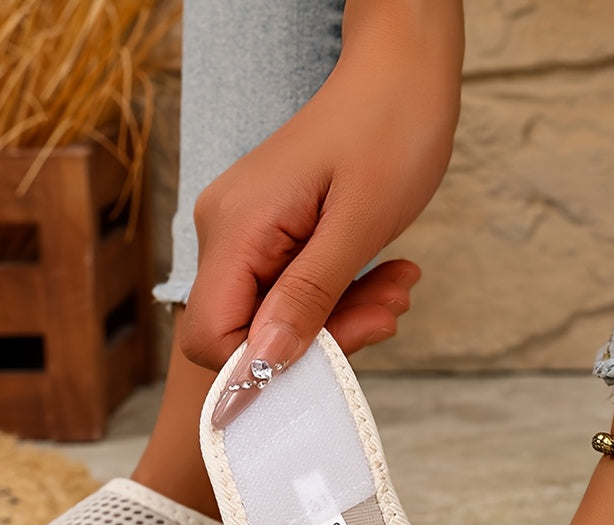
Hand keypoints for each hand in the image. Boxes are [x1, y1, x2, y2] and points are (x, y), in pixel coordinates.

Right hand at [178, 1, 464, 425]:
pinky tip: (383, 278)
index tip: (333, 357)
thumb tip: (265, 362)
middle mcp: (225, 232)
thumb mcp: (358, 224)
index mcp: (235, 228)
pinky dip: (339, 295)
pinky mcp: (269, 232)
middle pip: (247, 331)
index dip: (266, 365)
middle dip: (321, 339)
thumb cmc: (390, 128)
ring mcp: (244, 231)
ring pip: (276, 314)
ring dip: (341, 317)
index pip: (211, 337)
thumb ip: (309, 297)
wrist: (402, 69)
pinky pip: (292, 289)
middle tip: (386, 315)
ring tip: (396, 290)